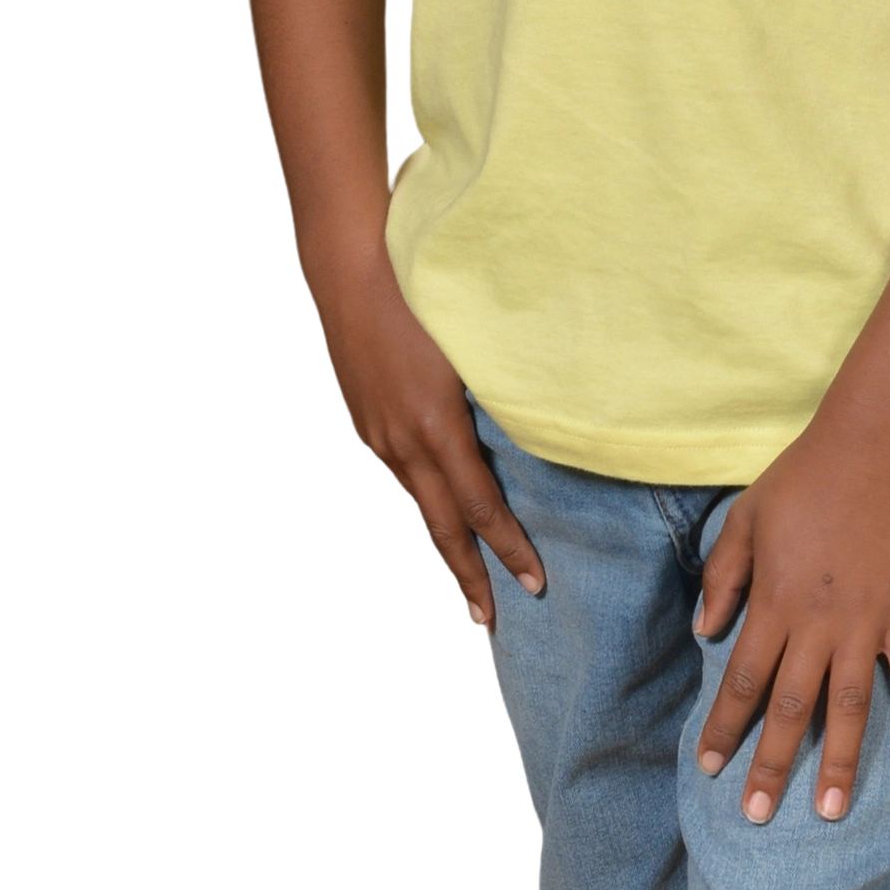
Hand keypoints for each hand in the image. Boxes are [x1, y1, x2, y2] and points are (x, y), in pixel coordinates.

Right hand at [319, 248, 543, 633]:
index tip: (535, 582)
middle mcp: (402, 442)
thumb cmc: (425, 296)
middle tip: (492, 621)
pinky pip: (403, 477)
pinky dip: (425, 505)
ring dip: (446, 545)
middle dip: (471, 576)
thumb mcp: (473, 351)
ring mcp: (378, 435)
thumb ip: (500, 397)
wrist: (353, 268)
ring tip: (470, 581)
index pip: (480, 506)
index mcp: (435, 427)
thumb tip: (537, 432)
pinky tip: (439, 514)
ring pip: (419, 505)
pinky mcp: (366, 423)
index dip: (508, 548)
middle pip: (441, 527)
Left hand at [690, 411, 889, 822]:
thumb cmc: (804, 476)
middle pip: (791, 707)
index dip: (724, 727)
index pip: (742, 679)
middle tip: (757, 816)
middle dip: (772, 765)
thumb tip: (704, 631)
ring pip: (850, 704)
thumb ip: (724, 577)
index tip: (709, 768)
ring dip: (838, 760)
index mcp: (773, 601)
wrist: (874, 442)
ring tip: (828, 811)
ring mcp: (868, 620)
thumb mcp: (745, 518)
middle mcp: (818, 622)